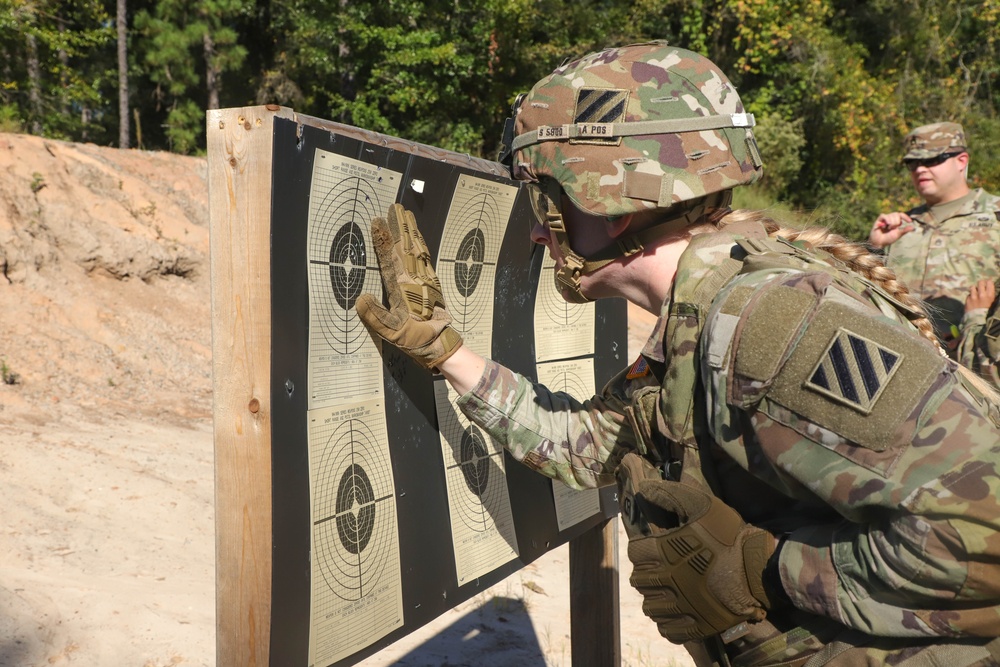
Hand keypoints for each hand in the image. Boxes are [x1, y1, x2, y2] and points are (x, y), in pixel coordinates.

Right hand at [355, 204, 462, 370]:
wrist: (442, 344)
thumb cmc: (415, 338)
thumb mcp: (391, 333)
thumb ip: (375, 317)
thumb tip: (361, 299)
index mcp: (403, 288)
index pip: (390, 258)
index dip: (383, 240)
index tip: (377, 221)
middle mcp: (415, 279)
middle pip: (406, 247)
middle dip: (400, 226)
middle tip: (396, 207)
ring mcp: (425, 279)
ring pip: (418, 249)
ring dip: (412, 231)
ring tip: (407, 214)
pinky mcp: (432, 282)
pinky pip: (425, 257)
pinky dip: (421, 243)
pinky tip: (418, 237)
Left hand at [616, 453, 775, 643]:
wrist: (758, 567)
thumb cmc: (729, 534)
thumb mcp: (701, 504)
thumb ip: (670, 495)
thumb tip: (643, 488)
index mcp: (664, 551)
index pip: (635, 552)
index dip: (642, 547)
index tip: (653, 546)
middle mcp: (667, 580)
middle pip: (639, 580)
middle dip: (646, 571)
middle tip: (660, 567)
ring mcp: (681, 605)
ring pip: (650, 606)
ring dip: (655, 597)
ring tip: (667, 589)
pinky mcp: (696, 625)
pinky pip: (668, 630)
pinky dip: (668, 622)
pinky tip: (675, 611)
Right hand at [868, 212, 914, 248]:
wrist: (880, 242)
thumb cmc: (888, 239)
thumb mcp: (898, 234)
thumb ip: (905, 230)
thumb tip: (913, 227)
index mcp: (896, 222)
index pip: (901, 215)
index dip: (906, 217)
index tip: (909, 221)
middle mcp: (890, 219)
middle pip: (897, 214)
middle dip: (896, 222)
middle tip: (893, 228)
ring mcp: (884, 219)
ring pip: (891, 215)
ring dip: (892, 222)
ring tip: (888, 228)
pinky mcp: (879, 220)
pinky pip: (884, 216)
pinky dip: (886, 220)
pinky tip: (885, 225)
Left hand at [966, 279, 995, 312]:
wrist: (977, 320)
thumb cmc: (988, 312)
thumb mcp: (992, 302)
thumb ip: (990, 294)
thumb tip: (989, 287)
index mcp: (990, 295)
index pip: (989, 282)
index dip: (988, 282)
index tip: (988, 283)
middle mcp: (982, 294)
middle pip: (980, 282)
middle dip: (981, 283)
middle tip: (981, 286)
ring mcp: (973, 296)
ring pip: (973, 287)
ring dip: (974, 289)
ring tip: (976, 292)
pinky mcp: (967, 299)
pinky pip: (969, 294)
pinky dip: (970, 295)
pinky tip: (972, 299)